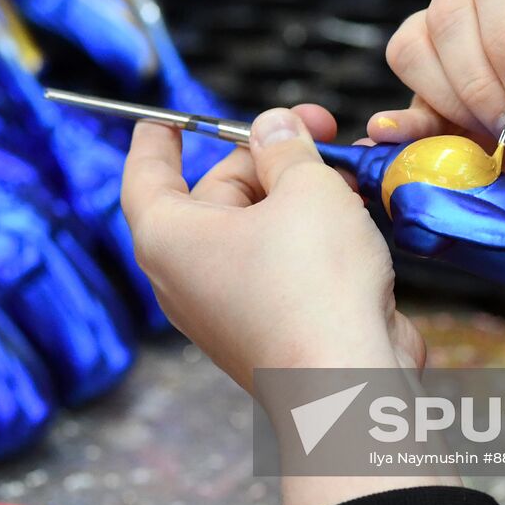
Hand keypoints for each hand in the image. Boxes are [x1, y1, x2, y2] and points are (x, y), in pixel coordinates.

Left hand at [121, 105, 424, 393]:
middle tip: (318, 126)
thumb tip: (273, 127)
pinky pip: (282, 264)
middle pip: (217, 194)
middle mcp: (188, 275)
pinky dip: (313, 234)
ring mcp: (229, 306)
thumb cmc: (313, 285)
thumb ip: (286, 147)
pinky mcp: (269, 327)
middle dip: (268, 155)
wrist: (348, 385)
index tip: (164, 119)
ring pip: (259, 228)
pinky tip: (357, 213)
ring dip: (301, 192)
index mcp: (170, 237)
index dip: (156, 141)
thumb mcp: (305, 187)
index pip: (146, 177)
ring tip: (348, 168)